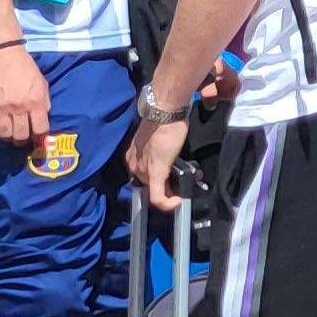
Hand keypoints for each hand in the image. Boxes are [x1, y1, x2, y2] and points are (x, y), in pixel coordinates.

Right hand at [0, 46, 49, 147]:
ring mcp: (0, 107)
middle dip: (22, 141)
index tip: (38, 141)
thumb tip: (42, 118)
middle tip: (22, 140)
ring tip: (10, 135)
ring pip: (4, 134)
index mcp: (36, 102)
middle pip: (21, 135)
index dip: (40, 138)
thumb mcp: (42, 83)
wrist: (1, 54)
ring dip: (8, 137)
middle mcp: (18, 107)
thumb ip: (43, 102)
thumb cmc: (25, 67)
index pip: (40, 129)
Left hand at [125, 74, 220, 209]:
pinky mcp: (155, 173)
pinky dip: (166, 203)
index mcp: (133, 156)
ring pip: (153, 192)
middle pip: (149, 185)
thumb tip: (170, 158)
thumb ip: (159, 152)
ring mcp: (143, 170)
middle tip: (182, 185)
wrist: (164, 113)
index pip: (143, 176)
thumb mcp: (158, 139)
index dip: (158, 182)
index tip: (171, 183)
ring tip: (183, 189)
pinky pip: (157, 197)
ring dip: (170, 194)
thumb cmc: (164, 121)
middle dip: (167, 188)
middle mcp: (134, 165)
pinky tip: (176, 202)